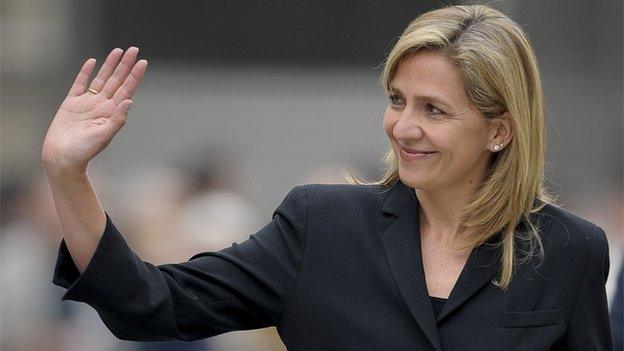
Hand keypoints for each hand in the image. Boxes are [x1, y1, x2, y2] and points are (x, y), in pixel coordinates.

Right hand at [42, 47, 147, 173]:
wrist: (62, 157)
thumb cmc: (85, 151)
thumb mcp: (104, 135)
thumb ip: (117, 119)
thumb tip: (129, 101)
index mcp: (112, 113)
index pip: (127, 90)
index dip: (135, 76)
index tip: (143, 62)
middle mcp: (102, 105)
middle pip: (117, 80)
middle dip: (125, 65)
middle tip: (134, 49)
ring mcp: (87, 103)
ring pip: (101, 79)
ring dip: (109, 65)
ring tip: (118, 51)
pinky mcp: (71, 103)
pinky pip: (80, 84)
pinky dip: (85, 72)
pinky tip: (92, 62)